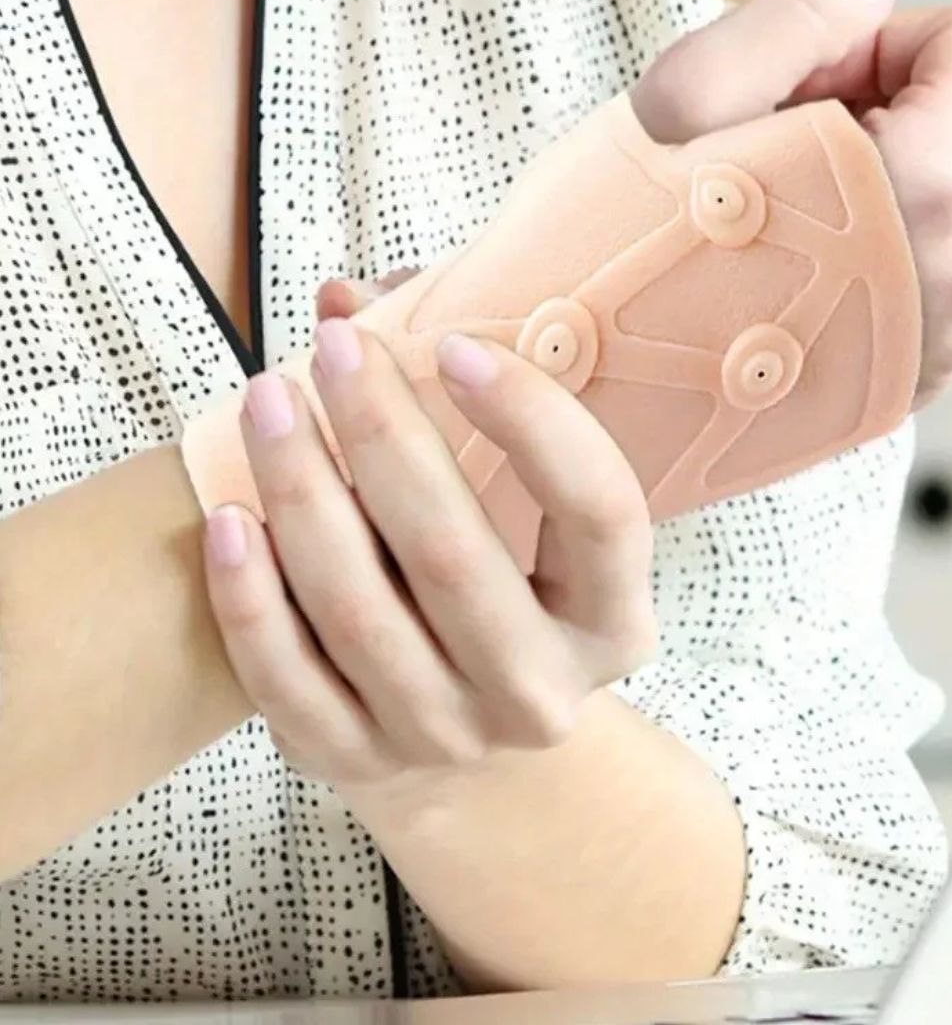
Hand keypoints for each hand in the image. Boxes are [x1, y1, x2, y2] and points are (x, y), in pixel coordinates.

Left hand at [202, 276, 656, 785]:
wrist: (466, 739)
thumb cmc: (498, 590)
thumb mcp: (522, 517)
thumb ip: (456, 398)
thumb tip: (347, 301)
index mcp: (612, 621)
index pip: (600, 512)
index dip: (534, 420)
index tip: (455, 344)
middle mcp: (541, 691)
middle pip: (456, 557)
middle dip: (383, 434)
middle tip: (333, 350)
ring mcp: (447, 736)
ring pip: (359, 611)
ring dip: (301, 491)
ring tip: (266, 401)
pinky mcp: (356, 761)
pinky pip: (287, 677)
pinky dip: (248, 595)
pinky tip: (229, 517)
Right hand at [631, 0, 951, 408]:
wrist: (579, 425)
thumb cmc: (612, 276)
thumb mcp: (679, 104)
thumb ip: (792, 20)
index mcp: (927, 199)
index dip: (865, 46)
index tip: (786, 95)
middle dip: (863, 119)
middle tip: (758, 164)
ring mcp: (931, 349)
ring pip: (934, 210)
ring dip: (855, 191)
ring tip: (758, 230)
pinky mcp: (897, 386)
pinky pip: (907, 281)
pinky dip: (850, 259)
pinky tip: (770, 282)